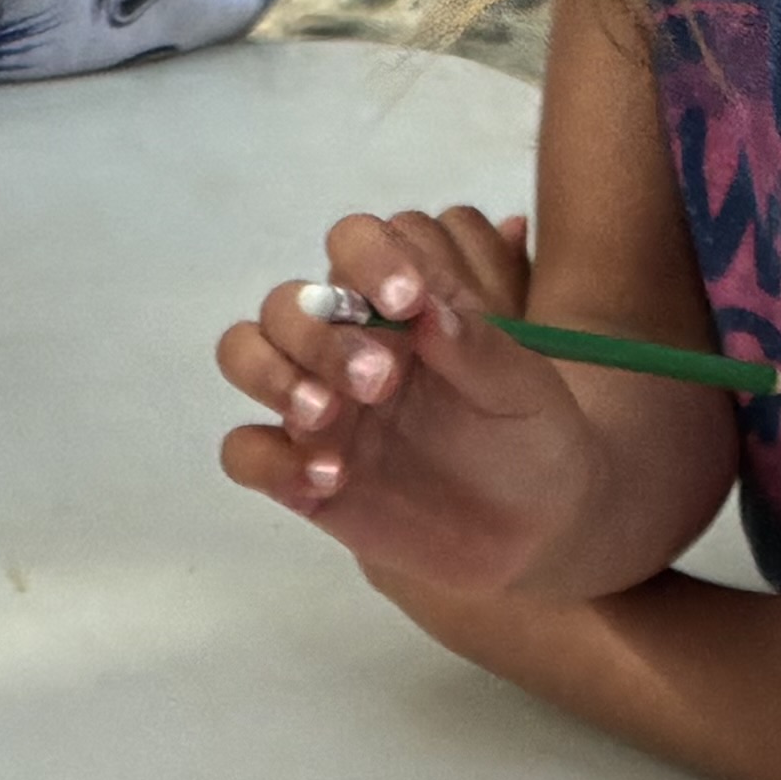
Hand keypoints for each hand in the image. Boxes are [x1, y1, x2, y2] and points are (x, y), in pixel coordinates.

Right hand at [212, 208, 612, 593]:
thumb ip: (479, 347)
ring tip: (327, 415)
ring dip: (272, 376)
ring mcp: (320, 408)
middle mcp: (349, 346)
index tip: (406, 300)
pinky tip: (327, 479)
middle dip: (321, 336)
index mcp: (402, 308)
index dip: (367, 259)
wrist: (535, 533)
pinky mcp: (302, 475)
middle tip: (381, 381)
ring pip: (245, 355)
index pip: (354, 246)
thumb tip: (425, 306)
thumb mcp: (527, 390)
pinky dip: (269, 460)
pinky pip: (246, 452)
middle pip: (286, 304)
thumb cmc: (533, 442)